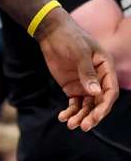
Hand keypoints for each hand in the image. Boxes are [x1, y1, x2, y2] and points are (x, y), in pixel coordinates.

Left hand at [35, 7, 117, 131]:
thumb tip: (96, 93)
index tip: (96, 116)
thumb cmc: (69, 38)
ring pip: (87, 106)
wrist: (51, 33)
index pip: (110, 91)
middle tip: (84, 126)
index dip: (105, 105)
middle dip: (93, 116)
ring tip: (70, 125)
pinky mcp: (72, 87)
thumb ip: (87, 72)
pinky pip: (74, 103)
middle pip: (99, 102)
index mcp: (106, 69)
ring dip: (81, 116)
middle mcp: (98, 80)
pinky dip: (70, 111)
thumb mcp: (79, 52)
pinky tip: (63, 118)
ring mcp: (85, 85)